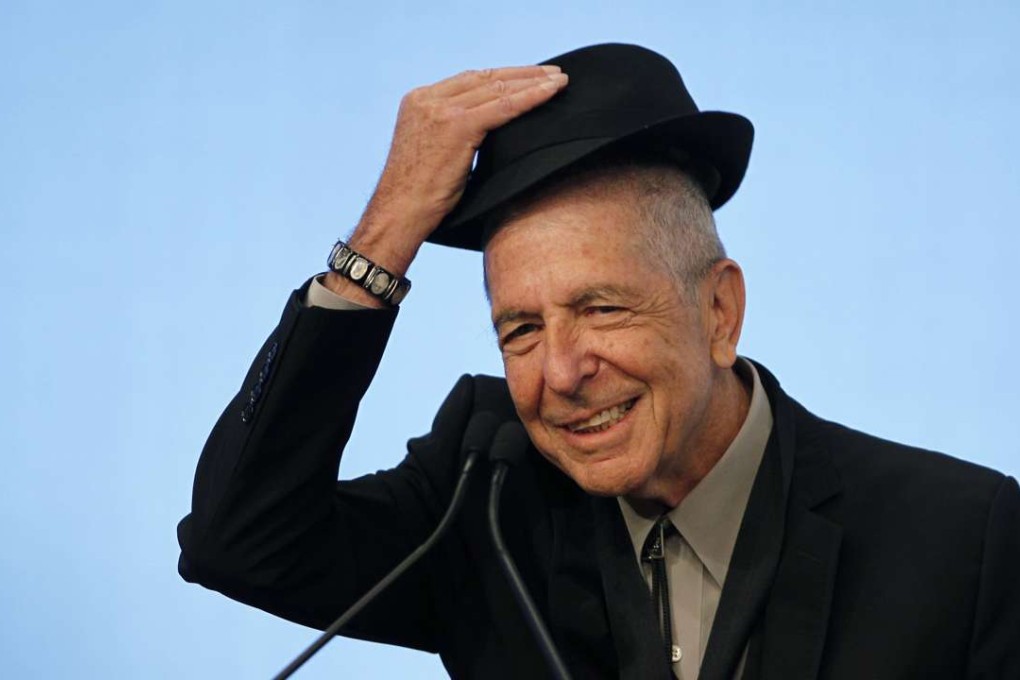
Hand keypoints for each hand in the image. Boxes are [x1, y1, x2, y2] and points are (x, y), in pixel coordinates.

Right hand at [345, 65, 568, 277]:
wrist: (399, 215)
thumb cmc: (417, 199)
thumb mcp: (432, 154)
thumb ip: (454, 135)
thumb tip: (490, 135)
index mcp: (418, 101)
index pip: (469, 81)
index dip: (501, 78)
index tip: (527, 78)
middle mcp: (427, 98)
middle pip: (484, 78)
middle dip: (521, 74)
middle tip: (552, 74)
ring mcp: (439, 109)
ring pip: (497, 88)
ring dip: (532, 82)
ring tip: (559, 82)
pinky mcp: (456, 125)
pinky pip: (503, 106)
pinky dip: (530, 98)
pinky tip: (551, 94)